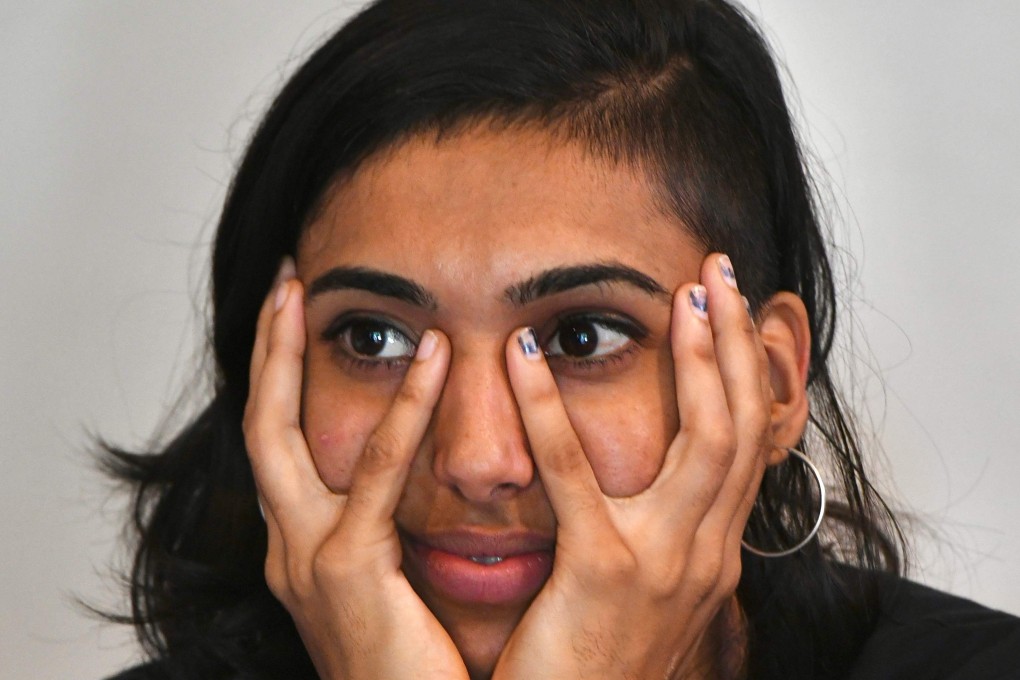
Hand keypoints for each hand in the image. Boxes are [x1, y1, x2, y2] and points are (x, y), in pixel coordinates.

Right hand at [243, 260, 468, 679]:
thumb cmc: (416, 665)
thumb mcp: (391, 585)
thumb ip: (389, 530)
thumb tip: (422, 475)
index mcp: (301, 548)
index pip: (279, 445)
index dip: (277, 378)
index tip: (293, 318)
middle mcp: (286, 549)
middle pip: (257, 426)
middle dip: (263, 352)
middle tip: (283, 282)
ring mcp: (305, 560)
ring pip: (283, 436)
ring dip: (293, 359)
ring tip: (316, 295)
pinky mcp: (346, 572)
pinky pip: (375, 477)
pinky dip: (404, 412)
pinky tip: (435, 359)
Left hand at [494, 253, 772, 678]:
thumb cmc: (594, 660)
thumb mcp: (643, 590)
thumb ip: (654, 532)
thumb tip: (651, 483)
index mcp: (712, 552)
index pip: (747, 442)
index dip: (744, 371)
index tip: (727, 309)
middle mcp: (707, 553)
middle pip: (746, 425)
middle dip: (740, 344)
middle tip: (720, 272)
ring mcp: (666, 564)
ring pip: (708, 439)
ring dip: (698, 358)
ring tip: (679, 295)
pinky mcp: (606, 574)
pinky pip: (577, 476)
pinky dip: (549, 408)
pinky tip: (522, 354)